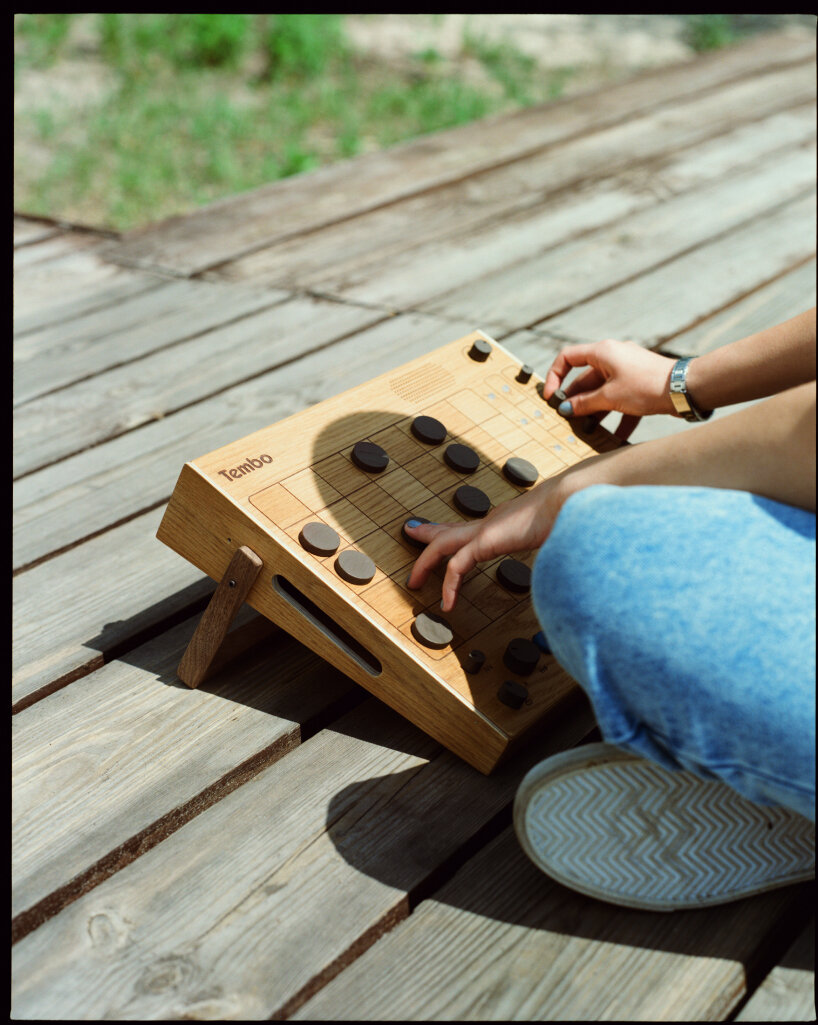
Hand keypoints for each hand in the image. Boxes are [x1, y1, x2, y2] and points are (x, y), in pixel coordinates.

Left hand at [405, 480, 562, 611]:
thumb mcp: (557, 534)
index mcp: (506, 520)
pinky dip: (449, 584)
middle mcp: (492, 522)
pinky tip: (447, 602)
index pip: (472, 527)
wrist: (573, 499)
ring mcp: (486, 529)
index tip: (444, 532)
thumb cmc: (571, 514)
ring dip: (425, 560)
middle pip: (449, 529)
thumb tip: (565, 557)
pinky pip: (457, 566)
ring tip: (414, 580)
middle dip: (428, 533)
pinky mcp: (486, 541)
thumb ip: (551, 544)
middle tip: (411, 532)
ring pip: (443, 544)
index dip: (455, 530)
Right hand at [544, 339, 676, 439]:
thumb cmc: (648, 386)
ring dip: (594, 411)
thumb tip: (566, 409)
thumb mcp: (610, 397)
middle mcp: (614, 357)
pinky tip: (614, 436)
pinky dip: (617, 416)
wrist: (685, 390)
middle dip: (576, 400)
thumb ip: (585, 403)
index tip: (552, 397)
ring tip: (587, 430)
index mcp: (603, 352)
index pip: (568, 357)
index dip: (555, 376)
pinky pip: (621, 400)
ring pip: (603, 391)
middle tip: (567, 418)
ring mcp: (628, 370)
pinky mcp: (640, 384)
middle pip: (585, 378)